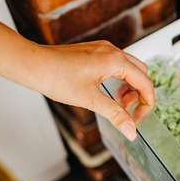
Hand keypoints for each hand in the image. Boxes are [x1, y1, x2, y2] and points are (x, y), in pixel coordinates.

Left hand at [0, 17, 153, 140]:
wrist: (33, 64)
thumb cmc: (56, 77)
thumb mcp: (90, 100)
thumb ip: (115, 115)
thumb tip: (131, 131)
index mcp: (115, 60)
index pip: (145, 82)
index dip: (147, 103)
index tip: (139, 118)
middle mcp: (111, 51)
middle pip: (141, 73)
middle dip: (139, 94)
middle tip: (128, 112)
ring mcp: (102, 49)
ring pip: (129, 68)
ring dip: (128, 87)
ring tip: (115, 103)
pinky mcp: (94, 51)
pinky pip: (116, 64)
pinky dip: (118, 79)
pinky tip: (105, 92)